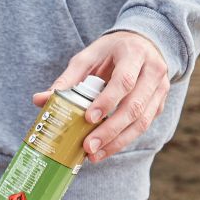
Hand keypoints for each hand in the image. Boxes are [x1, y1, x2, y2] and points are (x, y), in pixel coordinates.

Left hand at [33, 31, 169, 162]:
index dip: (107, 101)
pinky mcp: (159, 103)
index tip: (88, 118)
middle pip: (134, 106)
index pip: (124, 81)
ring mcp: (160, 89)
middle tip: (88, 147)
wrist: (142, 44)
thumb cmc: (110, 52)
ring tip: (94, 155)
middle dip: (110, 130)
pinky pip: (144, 125)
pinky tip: (105, 149)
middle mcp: (153, 71)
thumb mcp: (87, 58)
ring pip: (142, 121)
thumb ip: (66, 79)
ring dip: (118, 142)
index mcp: (134, 54)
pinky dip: (124, 140)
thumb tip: (39, 100)